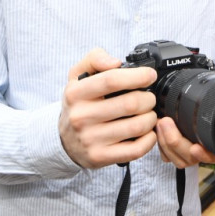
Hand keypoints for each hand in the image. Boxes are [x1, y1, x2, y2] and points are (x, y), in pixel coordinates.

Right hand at [59, 47, 157, 167]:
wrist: (63, 140)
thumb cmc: (78, 103)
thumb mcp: (77, 75)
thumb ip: (95, 58)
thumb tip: (115, 62)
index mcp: (76, 93)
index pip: (111, 80)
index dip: (137, 76)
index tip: (150, 75)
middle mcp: (81, 117)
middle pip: (130, 104)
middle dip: (148, 99)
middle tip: (149, 98)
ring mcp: (90, 139)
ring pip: (137, 126)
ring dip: (151, 118)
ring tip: (148, 114)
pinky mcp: (100, 157)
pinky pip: (136, 149)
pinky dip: (149, 139)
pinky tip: (147, 132)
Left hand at [156, 62, 214, 167]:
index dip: (206, 155)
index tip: (196, 148)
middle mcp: (210, 152)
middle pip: (192, 159)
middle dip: (176, 142)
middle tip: (165, 123)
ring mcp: (195, 154)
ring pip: (179, 160)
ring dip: (167, 144)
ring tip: (160, 124)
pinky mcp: (182, 152)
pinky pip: (171, 158)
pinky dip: (163, 148)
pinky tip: (159, 133)